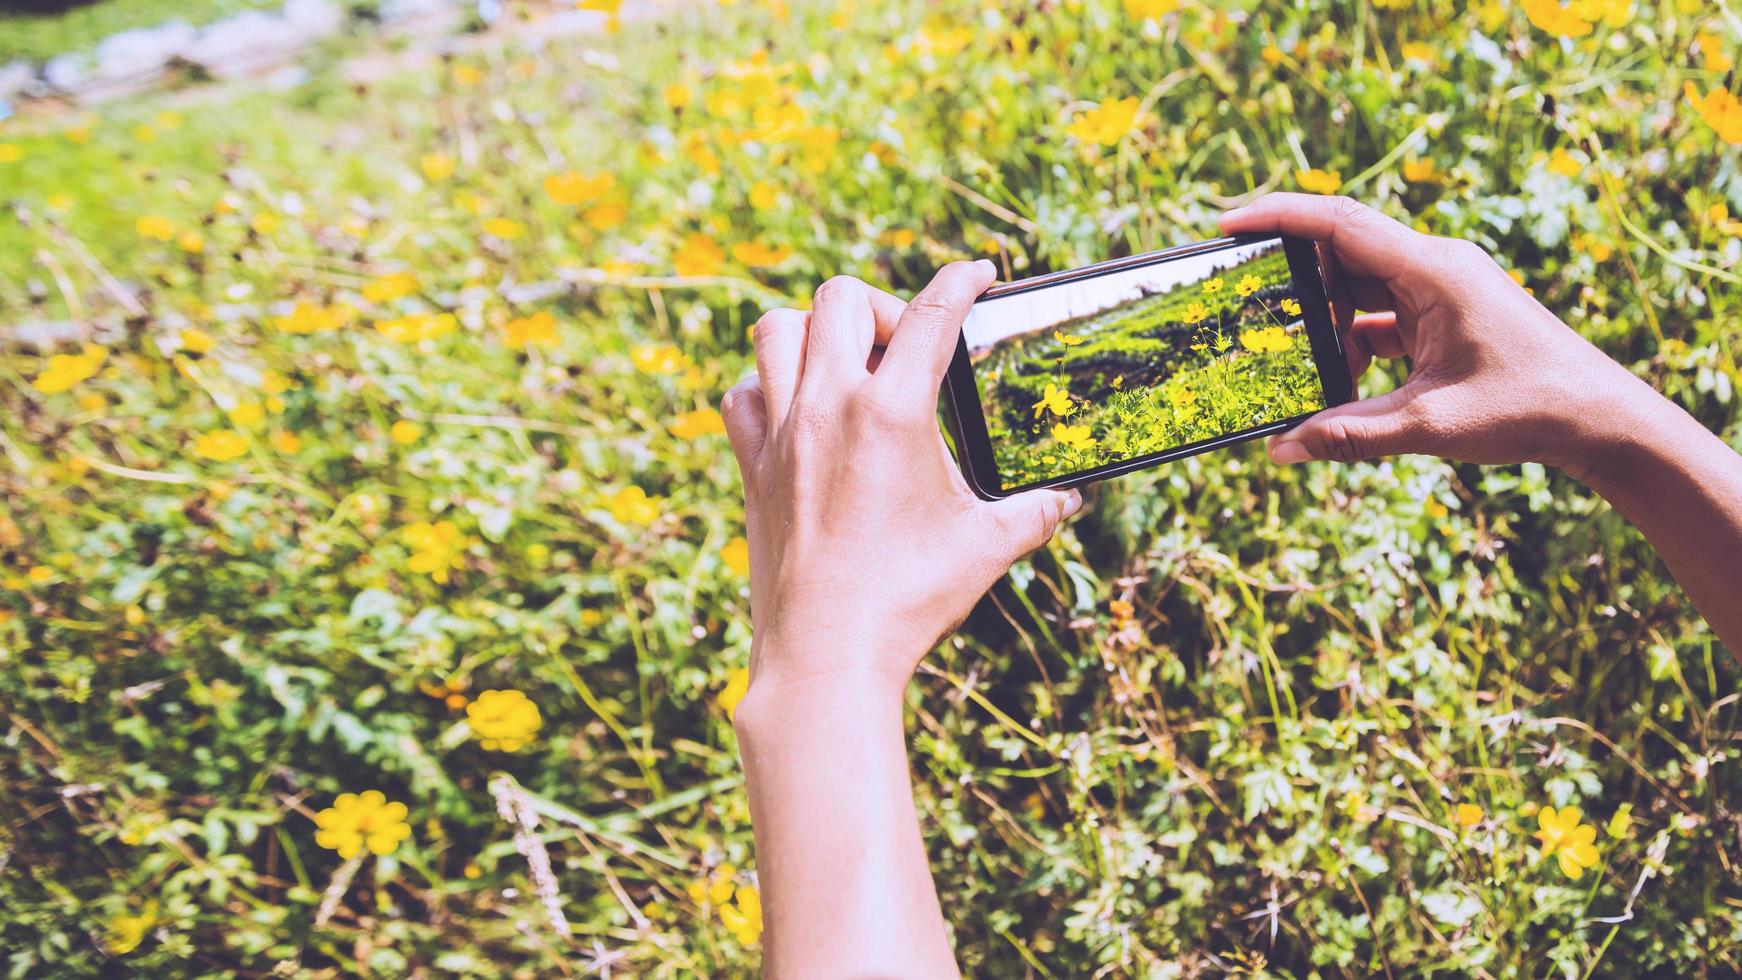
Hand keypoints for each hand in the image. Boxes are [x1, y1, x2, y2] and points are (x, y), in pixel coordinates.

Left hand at [719, 261, 1080, 706]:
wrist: (827, 652)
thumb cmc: (909, 599)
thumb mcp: (987, 547)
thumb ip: (1034, 511)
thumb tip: (1069, 498)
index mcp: (891, 414)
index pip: (931, 315)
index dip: (960, 281)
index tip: (976, 272)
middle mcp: (829, 407)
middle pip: (842, 299)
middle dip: (884, 305)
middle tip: (909, 349)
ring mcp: (782, 433)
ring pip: (777, 329)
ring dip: (815, 331)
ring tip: (849, 366)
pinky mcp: (752, 466)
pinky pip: (743, 394)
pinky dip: (767, 385)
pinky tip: (797, 411)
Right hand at [1220, 194, 1661, 479]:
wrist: (1598, 418)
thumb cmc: (1527, 408)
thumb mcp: (1430, 425)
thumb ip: (1350, 434)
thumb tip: (1279, 449)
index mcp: (1433, 270)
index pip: (1339, 222)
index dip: (1278, 216)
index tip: (1227, 224)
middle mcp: (1434, 265)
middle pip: (1341, 248)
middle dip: (1290, 274)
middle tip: (1240, 296)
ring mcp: (1440, 287)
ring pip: (1357, 284)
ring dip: (1324, 318)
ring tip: (1290, 357)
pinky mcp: (1443, 312)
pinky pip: (1379, 311)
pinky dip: (1352, 338)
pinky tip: (1342, 380)